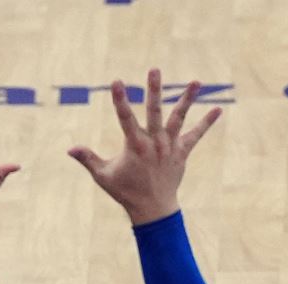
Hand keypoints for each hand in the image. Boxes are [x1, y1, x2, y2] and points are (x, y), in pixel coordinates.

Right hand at [70, 70, 222, 226]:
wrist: (152, 209)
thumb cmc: (125, 192)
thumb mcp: (103, 176)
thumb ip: (88, 158)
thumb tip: (69, 149)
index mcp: (134, 146)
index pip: (125, 117)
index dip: (120, 99)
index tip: (117, 81)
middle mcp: (154, 142)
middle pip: (154, 111)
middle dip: (154, 89)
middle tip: (154, 69)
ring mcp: (170, 146)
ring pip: (179, 118)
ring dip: (187, 99)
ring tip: (196, 81)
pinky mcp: (181, 152)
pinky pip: (196, 135)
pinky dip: (206, 123)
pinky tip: (218, 110)